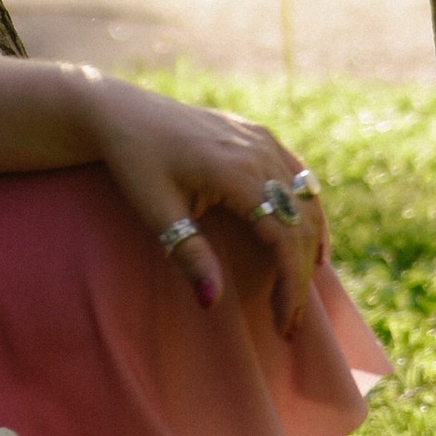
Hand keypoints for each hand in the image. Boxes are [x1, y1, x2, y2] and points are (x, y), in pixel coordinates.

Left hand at [81, 82, 328, 337]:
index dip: (290, 283)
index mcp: (236, 170)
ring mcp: (263, 139)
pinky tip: (311, 241)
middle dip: (300, 275)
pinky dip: (309, 212)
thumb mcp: (155, 211)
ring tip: (299, 290)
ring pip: (306, 201)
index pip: (283, 236)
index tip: (283, 322)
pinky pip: (299, 177)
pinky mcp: (260, 135)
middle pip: (301, 223)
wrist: (124, 112)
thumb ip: (189, 255)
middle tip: (289, 321)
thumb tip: (212, 302)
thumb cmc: (135, 161)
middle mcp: (259, 151)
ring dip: (309, 247)